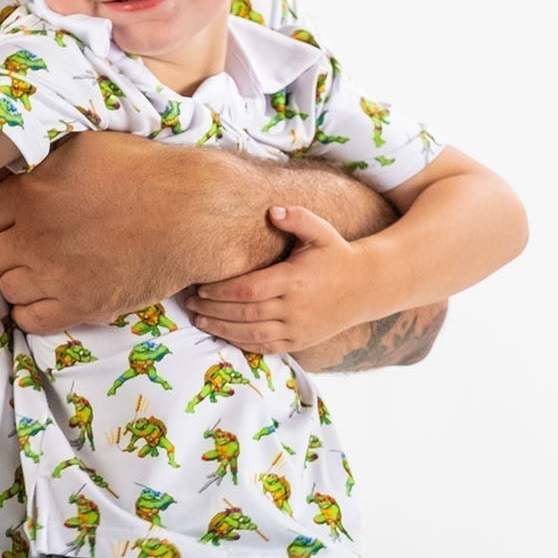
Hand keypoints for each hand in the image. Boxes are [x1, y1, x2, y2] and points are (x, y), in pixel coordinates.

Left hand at [0, 134, 276, 332]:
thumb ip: (38, 164)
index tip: (17, 216)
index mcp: (30, 195)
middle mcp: (34, 239)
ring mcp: (55, 277)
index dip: (0, 215)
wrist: (192, 214)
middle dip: (12, 245)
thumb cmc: (143, 173)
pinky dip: (32, 309)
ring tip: (49, 265)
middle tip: (39, 240)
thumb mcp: (82, 148)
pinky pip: (29, 319)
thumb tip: (7, 175)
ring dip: (22, 277)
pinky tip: (51, 293)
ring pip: (9, 287)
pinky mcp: (79, 307)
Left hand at [186, 204, 376, 356]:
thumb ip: (297, 218)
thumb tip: (272, 211)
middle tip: (191, 301)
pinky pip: (265, 346)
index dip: (221, 290)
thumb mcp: (321, 231)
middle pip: (245, 312)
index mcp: (295, 279)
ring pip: (252, 333)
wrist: (366, 287)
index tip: (201, 285)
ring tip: (199, 318)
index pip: (249, 289)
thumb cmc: (337, 255)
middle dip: (214, 308)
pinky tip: (223, 334)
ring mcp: (297, 328)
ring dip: (222, 328)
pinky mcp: (299, 341)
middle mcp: (295, 307)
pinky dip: (242, 343)